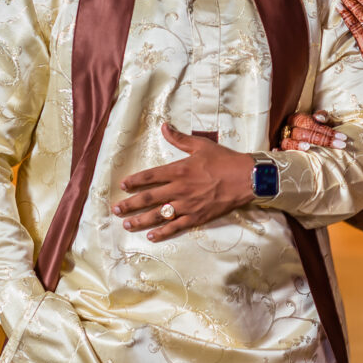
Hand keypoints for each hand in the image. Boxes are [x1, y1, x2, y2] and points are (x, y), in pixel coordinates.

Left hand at [112, 123, 253, 241]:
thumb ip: (179, 138)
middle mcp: (180, 188)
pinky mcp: (197, 216)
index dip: (135, 181)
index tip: (123, 185)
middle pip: (150, 198)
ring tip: (127, 225)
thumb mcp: (201, 145)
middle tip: (117, 209)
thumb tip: (164, 126)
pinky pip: (176, 226)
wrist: (245, 178)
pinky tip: (152, 236)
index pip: (150, 176)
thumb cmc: (224, 159)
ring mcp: (188, 204)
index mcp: (179, 170)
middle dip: (131, 204)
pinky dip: (163, 232)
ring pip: (159, 215)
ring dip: (141, 220)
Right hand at [280, 111, 347, 150]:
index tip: (342, 138)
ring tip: (308, 147)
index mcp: (297, 119)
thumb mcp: (317, 120)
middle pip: (303, 133)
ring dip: (298, 144)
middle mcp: (289, 128)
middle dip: (322, 140)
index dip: (327, 130)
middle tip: (339, 144)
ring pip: (289, 141)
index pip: (311, 123)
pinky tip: (278, 151)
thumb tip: (319, 118)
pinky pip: (277, 150)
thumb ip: (321, 116)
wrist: (295, 130)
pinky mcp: (279, 149)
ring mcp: (283, 139)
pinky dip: (277, 151)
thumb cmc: (310, 128)